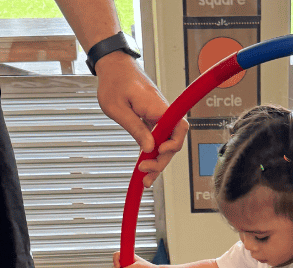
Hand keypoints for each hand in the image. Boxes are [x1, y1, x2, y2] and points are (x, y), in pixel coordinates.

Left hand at [95, 53, 188, 186]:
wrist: (113, 65)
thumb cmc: (114, 81)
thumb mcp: (118, 108)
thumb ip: (135, 128)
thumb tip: (148, 148)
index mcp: (157, 107)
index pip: (179, 128)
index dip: (173, 144)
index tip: (158, 153)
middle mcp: (163, 113)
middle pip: (172, 142)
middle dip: (161, 161)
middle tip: (145, 174)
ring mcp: (159, 117)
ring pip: (165, 143)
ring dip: (157, 160)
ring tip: (144, 178)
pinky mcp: (153, 119)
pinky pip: (158, 138)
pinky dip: (152, 152)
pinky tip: (145, 164)